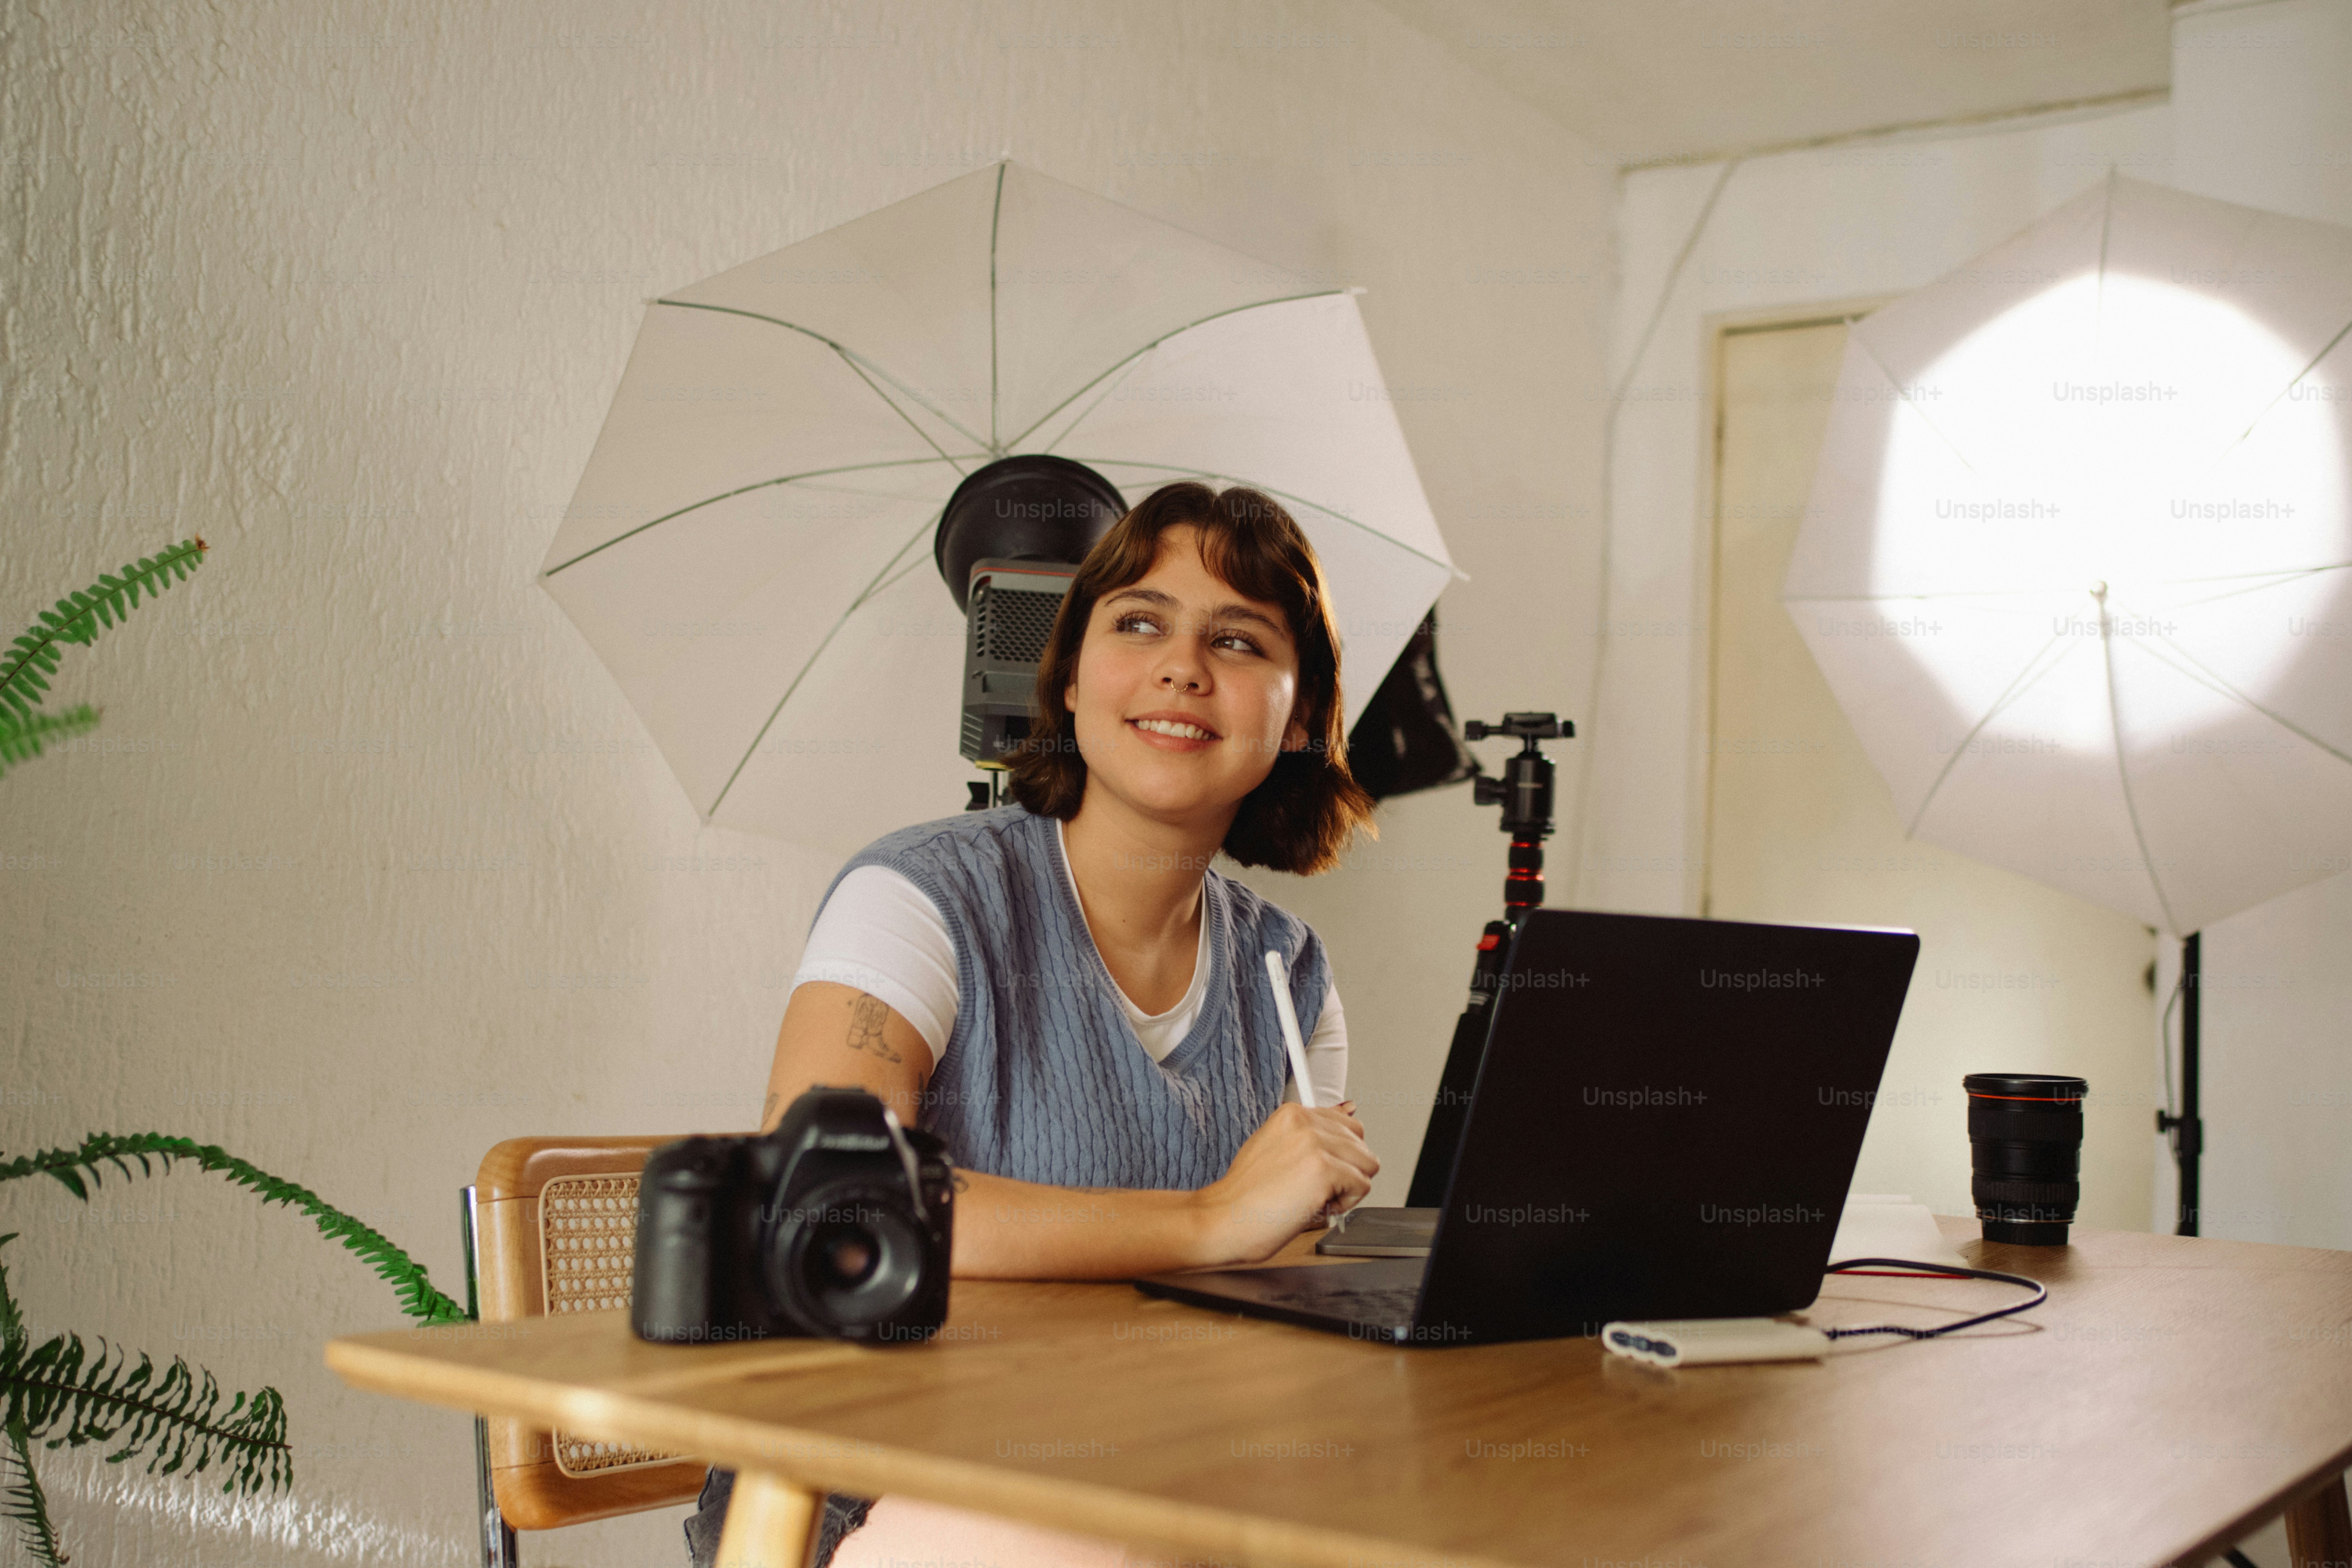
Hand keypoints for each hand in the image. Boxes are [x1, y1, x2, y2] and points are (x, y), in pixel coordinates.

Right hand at [1190, 1100, 1377, 1265]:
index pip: (1345, 1123)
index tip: (1315, 1169)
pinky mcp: (1325, 1170)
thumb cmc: (1246, 1195)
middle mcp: (1305, 1121)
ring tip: (1310, 1195)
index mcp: (1292, 1113)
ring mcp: (1315, 1143)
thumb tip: (1350, 1108)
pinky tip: (1313, 1206)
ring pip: (1367, 1164)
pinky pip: (1362, 1186)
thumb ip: (1314, 1131)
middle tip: (1310, 1186)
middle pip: (1361, 1143)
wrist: (1223, 1219)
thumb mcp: (1278, 1149)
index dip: (1336, 1155)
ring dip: (1345, 1188)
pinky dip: (1343, 1204)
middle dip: (1344, 1170)